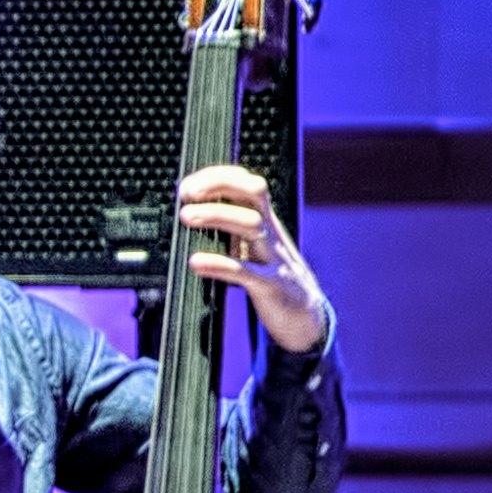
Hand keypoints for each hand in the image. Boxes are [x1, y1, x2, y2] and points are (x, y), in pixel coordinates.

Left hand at [177, 163, 328, 353]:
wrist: (305, 315)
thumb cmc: (271, 276)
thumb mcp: (252, 246)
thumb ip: (230, 228)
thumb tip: (193, 212)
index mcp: (264, 221)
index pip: (246, 184)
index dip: (218, 177)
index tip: (187, 184)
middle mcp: (270, 233)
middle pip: (254, 192)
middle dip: (221, 185)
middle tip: (187, 193)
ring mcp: (273, 257)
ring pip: (252, 224)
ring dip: (217, 215)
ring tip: (187, 217)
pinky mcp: (270, 285)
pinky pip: (246, 271)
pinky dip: (219, 264)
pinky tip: (196, 262)